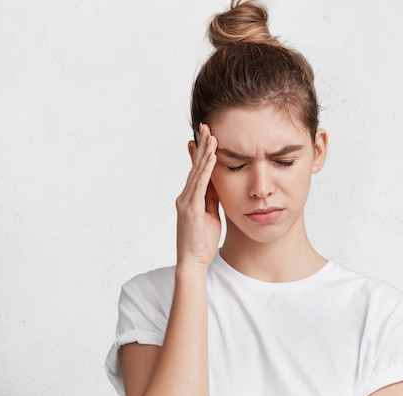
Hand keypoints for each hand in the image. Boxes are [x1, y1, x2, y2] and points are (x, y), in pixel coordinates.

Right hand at [175, 123, 220, 270]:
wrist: (193, 262)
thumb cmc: (202, 242)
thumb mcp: (211, 215)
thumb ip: (212, 199)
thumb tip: (217, 184)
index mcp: (190, 199)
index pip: (196, 171)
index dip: (200, 153)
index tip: (205, 136)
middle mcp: (185, 197)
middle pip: (194, 167)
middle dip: (201, 146)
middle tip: (205, 126)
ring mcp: (186, 203)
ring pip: (197, 172)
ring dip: (204, 152)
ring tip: (210, 134)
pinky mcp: (191, 210)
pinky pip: (200, 185)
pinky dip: (206, 170)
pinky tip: (211, 157)